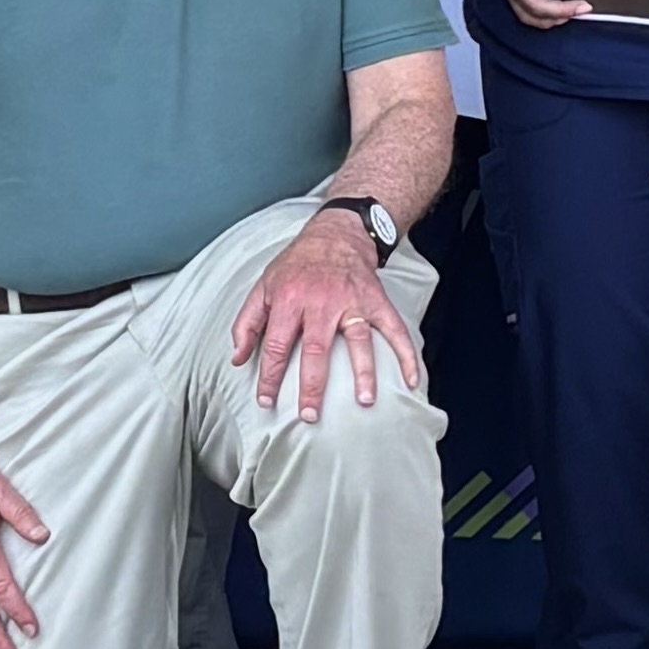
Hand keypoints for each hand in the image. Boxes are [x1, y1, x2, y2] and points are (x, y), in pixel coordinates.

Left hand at [230, 217, 425, 420]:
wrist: (335, 234)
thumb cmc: (296, 265)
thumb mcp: (263, 286)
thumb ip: (247, 323)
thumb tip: (238, 359)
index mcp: (291, 300)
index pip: (277, 345)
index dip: (270, 375)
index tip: (266, 400)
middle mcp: (322, 302)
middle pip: (317, 349)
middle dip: (313, 385)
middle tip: (310, 415)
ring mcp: (353, 302)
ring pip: (359, 340)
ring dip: (363, 372)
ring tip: (365, 400)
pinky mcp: (376, 301)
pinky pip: (394, 329)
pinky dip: (405, 353)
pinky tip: (410, 378)